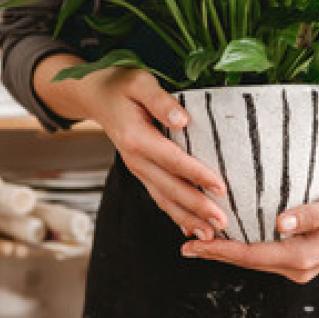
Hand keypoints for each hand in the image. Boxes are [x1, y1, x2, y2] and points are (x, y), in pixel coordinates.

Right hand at [76, 67, 228, 239]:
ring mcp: (137, 168)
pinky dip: (175, 215)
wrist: (95, 94)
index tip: (221, 188)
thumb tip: (182, 119)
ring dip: (187, 219)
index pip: (173, 160)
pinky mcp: (141, 171)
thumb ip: (160, 100)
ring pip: (164, 199)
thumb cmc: (122, 83)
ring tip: (211, 235)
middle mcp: (136, 159)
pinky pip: (159, 197)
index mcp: (137, 137)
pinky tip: (191, 228)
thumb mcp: (140, 82)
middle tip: (223, 223)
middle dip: (197, 208)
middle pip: (170, 188)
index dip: (198, 175)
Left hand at [180, 185, 318, 282]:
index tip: (194, 244)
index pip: (252, 255)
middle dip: (216, 254)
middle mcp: (299, 267)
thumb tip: (280, 222)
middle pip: (248, 262)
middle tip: (185, 243)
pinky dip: (245, 249)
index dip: (221, 250)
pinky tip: (233, 237)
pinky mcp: (302, 258)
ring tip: (200, 240)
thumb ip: (311, 213)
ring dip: (228, 252)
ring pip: (255, 261)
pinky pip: (266, 257)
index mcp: (304, 256)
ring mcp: (301, 266)